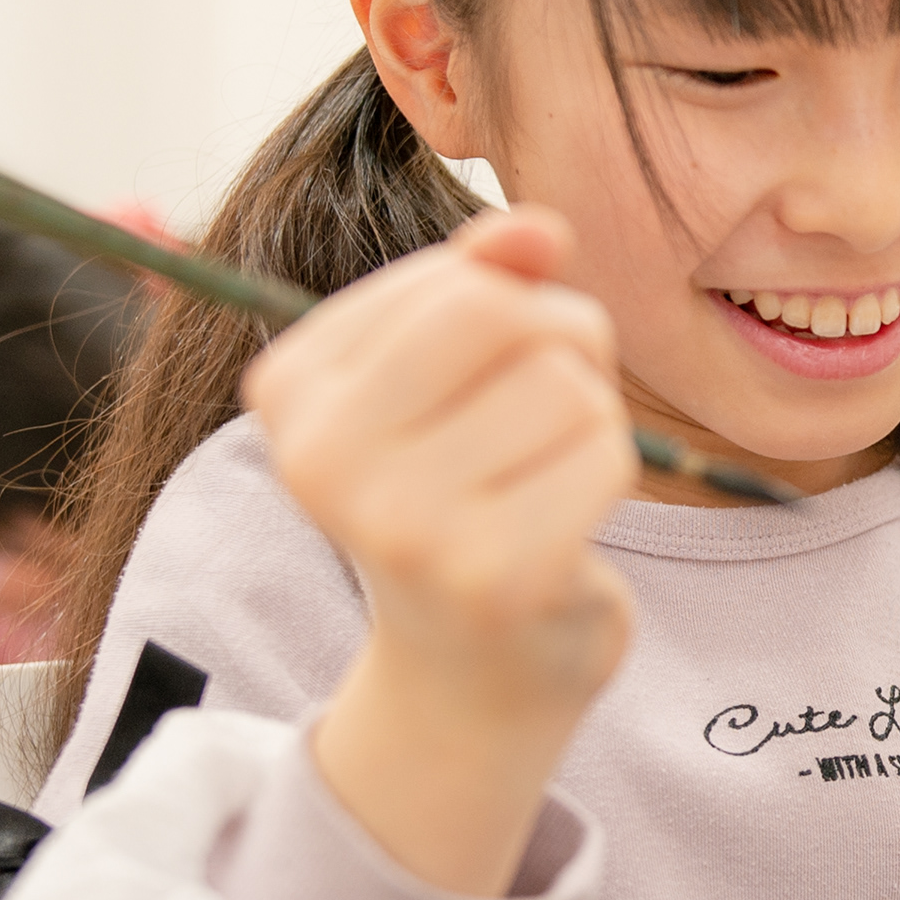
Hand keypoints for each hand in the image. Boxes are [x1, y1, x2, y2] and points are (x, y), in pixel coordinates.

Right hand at [243, 207, 640, 891]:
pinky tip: (565, 527)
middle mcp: (324, 460)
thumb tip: (541, 228)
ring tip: (543, 479)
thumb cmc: (463, 494)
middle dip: (562, 345)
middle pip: (507, 317)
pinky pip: (604, 456)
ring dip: (590, 420)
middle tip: (545, 415)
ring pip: (567, 385)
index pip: (457, 282)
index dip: (514, 306)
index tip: (488, 379)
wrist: (471, 672)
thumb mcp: (448, 372)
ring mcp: (404, 526)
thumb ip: (485, 279)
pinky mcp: (491, 578)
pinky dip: (609, 476)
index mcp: (291, 392)